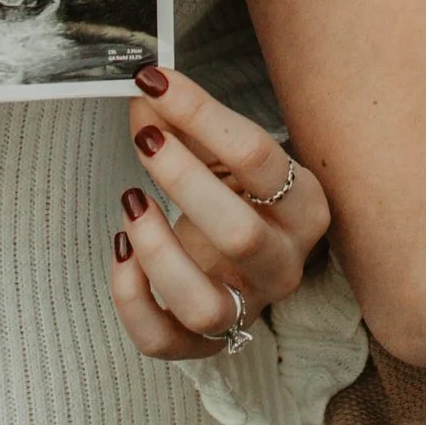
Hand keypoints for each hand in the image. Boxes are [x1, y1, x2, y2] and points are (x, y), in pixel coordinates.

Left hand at [109, 66, 334, 362]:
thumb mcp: (222, 152)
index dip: (201, 114)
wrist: (250, 255)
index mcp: (304, 206)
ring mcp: (247, 308)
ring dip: (158, 252)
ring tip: (130, 201)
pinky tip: (120, 250)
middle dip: (184, 182)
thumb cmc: (239, 192)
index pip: (259, 158)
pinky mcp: (207, 341)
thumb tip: (144, 94)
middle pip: (239, 234)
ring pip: (205, 305)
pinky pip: (165, 341)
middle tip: (146, 140)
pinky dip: (132, 301)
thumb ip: (184, 123)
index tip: (153, 82)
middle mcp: (284, 263)